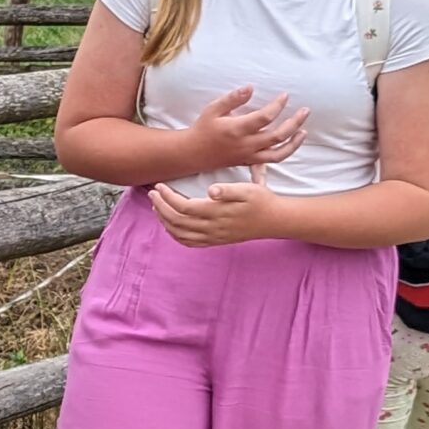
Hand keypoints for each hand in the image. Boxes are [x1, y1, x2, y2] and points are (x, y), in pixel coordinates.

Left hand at [152, 169, 285, 246]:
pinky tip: (170, 226)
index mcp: (217, 212)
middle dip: (160, 207)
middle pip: (176, 221)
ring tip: (157, 207)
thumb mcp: (249, 188)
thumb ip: (228, 190)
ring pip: (179, 233)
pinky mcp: (216, 241)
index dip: (167, 197)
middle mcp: (212, 227)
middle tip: (152, 194)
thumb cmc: (261, 200)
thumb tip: (211, 190)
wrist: (275, 220)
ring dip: (164, 220)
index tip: (159, 186)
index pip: (183, 207)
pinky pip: (189, 243)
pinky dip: (175, 235)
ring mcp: (213, 236)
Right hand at [188, 86, 308, 171]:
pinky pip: (272, 160)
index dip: (278, 105)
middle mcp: (246, 144)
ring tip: (303, 131)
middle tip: (305, 111)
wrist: (193, 153)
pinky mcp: (249, 161)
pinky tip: (291, 142)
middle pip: (278, 135)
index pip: (265, 117)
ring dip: (294, 142)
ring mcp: (249, 155)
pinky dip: (285, 152)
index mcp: (237, 129)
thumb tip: (251, 87)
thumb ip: (233, 98)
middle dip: (294, 122)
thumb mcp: (213, 109)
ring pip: (279, 152)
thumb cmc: (203, 129)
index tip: (285, 96)